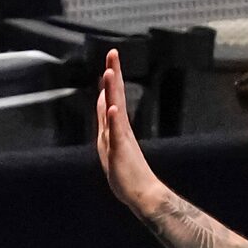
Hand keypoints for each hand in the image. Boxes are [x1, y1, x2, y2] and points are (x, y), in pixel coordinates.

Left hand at [94, 48, 160, 213]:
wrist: (142, 194)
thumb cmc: (127, 173)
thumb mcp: (111, 142)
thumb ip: (108, 122)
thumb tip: (105, 103)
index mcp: (116, 127)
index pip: (111, 97)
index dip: (110, 78)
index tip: (110, 60)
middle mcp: (119, 129)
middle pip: (115, 96)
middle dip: (113, 73)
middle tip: (113, 53)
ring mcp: (121, 138)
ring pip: (115, 110)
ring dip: (112, 90)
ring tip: (110, 72)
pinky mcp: (121, 150)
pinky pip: (117, 132)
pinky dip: (114, 119)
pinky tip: (113, 106)